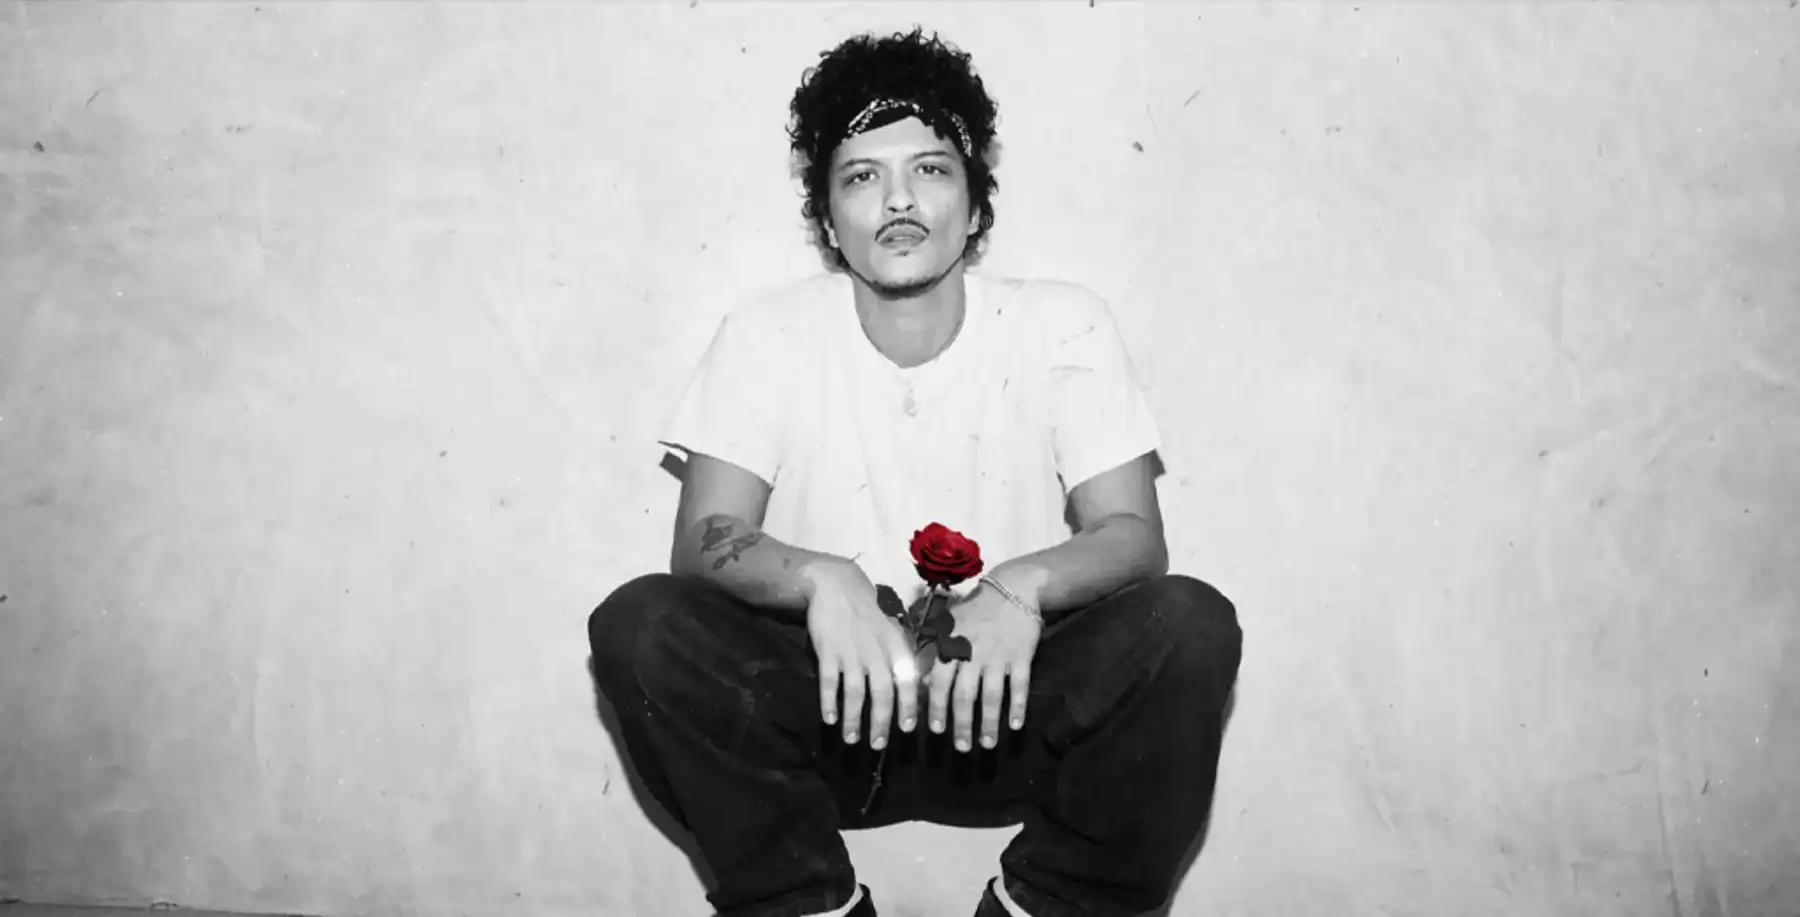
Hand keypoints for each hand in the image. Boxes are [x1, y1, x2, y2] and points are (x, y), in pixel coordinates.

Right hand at [802, 560, 920, 749]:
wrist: (837, 584)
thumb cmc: (869, 611)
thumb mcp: (893, 629)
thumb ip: (901, 657)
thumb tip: (914, 689)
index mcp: (896, 646)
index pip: (907, 681)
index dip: (908, 706)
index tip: (908, 729)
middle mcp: (876, 651)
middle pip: (881, 693)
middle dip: (880, 723)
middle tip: (878, 746)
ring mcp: (851, 651)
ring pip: (854, 692)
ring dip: (853, 718)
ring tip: (851, 739)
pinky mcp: (828, 650)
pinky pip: (829, 681)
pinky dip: (829, 701)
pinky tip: (828, 719)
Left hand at [927, 583, 1041, 751]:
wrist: (1013, 589)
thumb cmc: (975, 611)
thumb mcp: (949, 624)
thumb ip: (934, 652)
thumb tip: (919, 680)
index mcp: (952, 647)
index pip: (939, 683)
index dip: (936, 708)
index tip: (936, 731)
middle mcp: (973, 654)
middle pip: (965, 695)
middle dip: (961, 724)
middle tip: (960, 748)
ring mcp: (998, 656)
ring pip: (991, 695)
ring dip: (989, 722)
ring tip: (987, 745)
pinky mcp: (1021, 656)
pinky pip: (1019, 685)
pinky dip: (1017, 706)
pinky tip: (1015, 725)